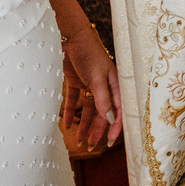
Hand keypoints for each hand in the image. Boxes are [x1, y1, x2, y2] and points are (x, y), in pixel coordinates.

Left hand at [60, 27, 122, 148]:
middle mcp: (104, 87)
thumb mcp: (97, 79)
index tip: (108, 143)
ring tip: (79, 141)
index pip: (118, 110)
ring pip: (89, 110)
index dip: (114, 127)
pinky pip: (74, 102)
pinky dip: (70, 113)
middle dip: (98, 130)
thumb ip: (103, 99)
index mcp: (115, 85)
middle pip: (103, 113)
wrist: (72, 39)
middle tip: (91, 147)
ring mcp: (90, 85)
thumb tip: (110, 119)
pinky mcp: (76, 83)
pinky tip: (66, 125)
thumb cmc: (90, 55)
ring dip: (85, 125)